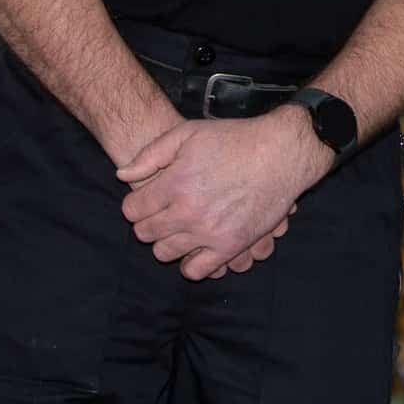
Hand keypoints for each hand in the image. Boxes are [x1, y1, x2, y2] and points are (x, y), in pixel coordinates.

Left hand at [116, 108, 331, 279]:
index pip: (132, 210)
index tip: (147, 199)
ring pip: (165, 253)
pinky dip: (190, 263)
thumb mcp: (189, 133)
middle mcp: (188, 211)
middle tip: (163, 212)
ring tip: (180, 227)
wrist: (282, 151)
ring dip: (167, 242)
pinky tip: (196, 246)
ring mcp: (210, 232)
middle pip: (145, 233)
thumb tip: (122, 175)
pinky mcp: (231, 245)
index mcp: (175, 184)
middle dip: (148, 222)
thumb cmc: (235, 139)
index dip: (135, 204)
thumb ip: (151, 154)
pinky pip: (197, 270)